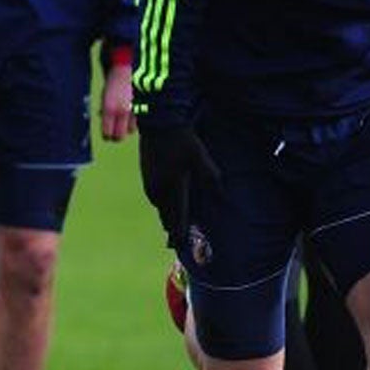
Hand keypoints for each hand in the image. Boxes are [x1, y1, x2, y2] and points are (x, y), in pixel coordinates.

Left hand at [100, 60, 134, 142]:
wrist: (126, 69)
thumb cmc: (112, 83)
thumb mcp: (103, 98)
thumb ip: (104, 112)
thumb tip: (106, 126)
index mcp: (108, 110)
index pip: (107, 133)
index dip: (106, 135)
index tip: (106, 134)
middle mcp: (121, 112)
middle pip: (119, 137)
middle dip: (116, 136)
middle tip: (114, 132)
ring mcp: (133, 110)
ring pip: (130, 131)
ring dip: (126, 128)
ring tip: (123, 119)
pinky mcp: (142, 107)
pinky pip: (138, 122)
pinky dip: (134, 121)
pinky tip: (131, 113)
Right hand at [137, 122, 216, 249]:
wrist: (159, 123)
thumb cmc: (183, 140)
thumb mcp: (201, 157)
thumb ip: (211, 177)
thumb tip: (223, 195)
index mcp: (173, 186)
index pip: (176, 216)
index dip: (179, 232)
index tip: (180, 245)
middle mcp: (158, 189)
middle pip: (165, 215)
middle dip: (172, 228)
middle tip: (176, 241)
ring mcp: (149, 182)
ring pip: (159, 207)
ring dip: (166, 215)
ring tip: (173, 224)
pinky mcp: (145, 175)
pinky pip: (154, 197)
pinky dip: (162, 204)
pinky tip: (167, 202)